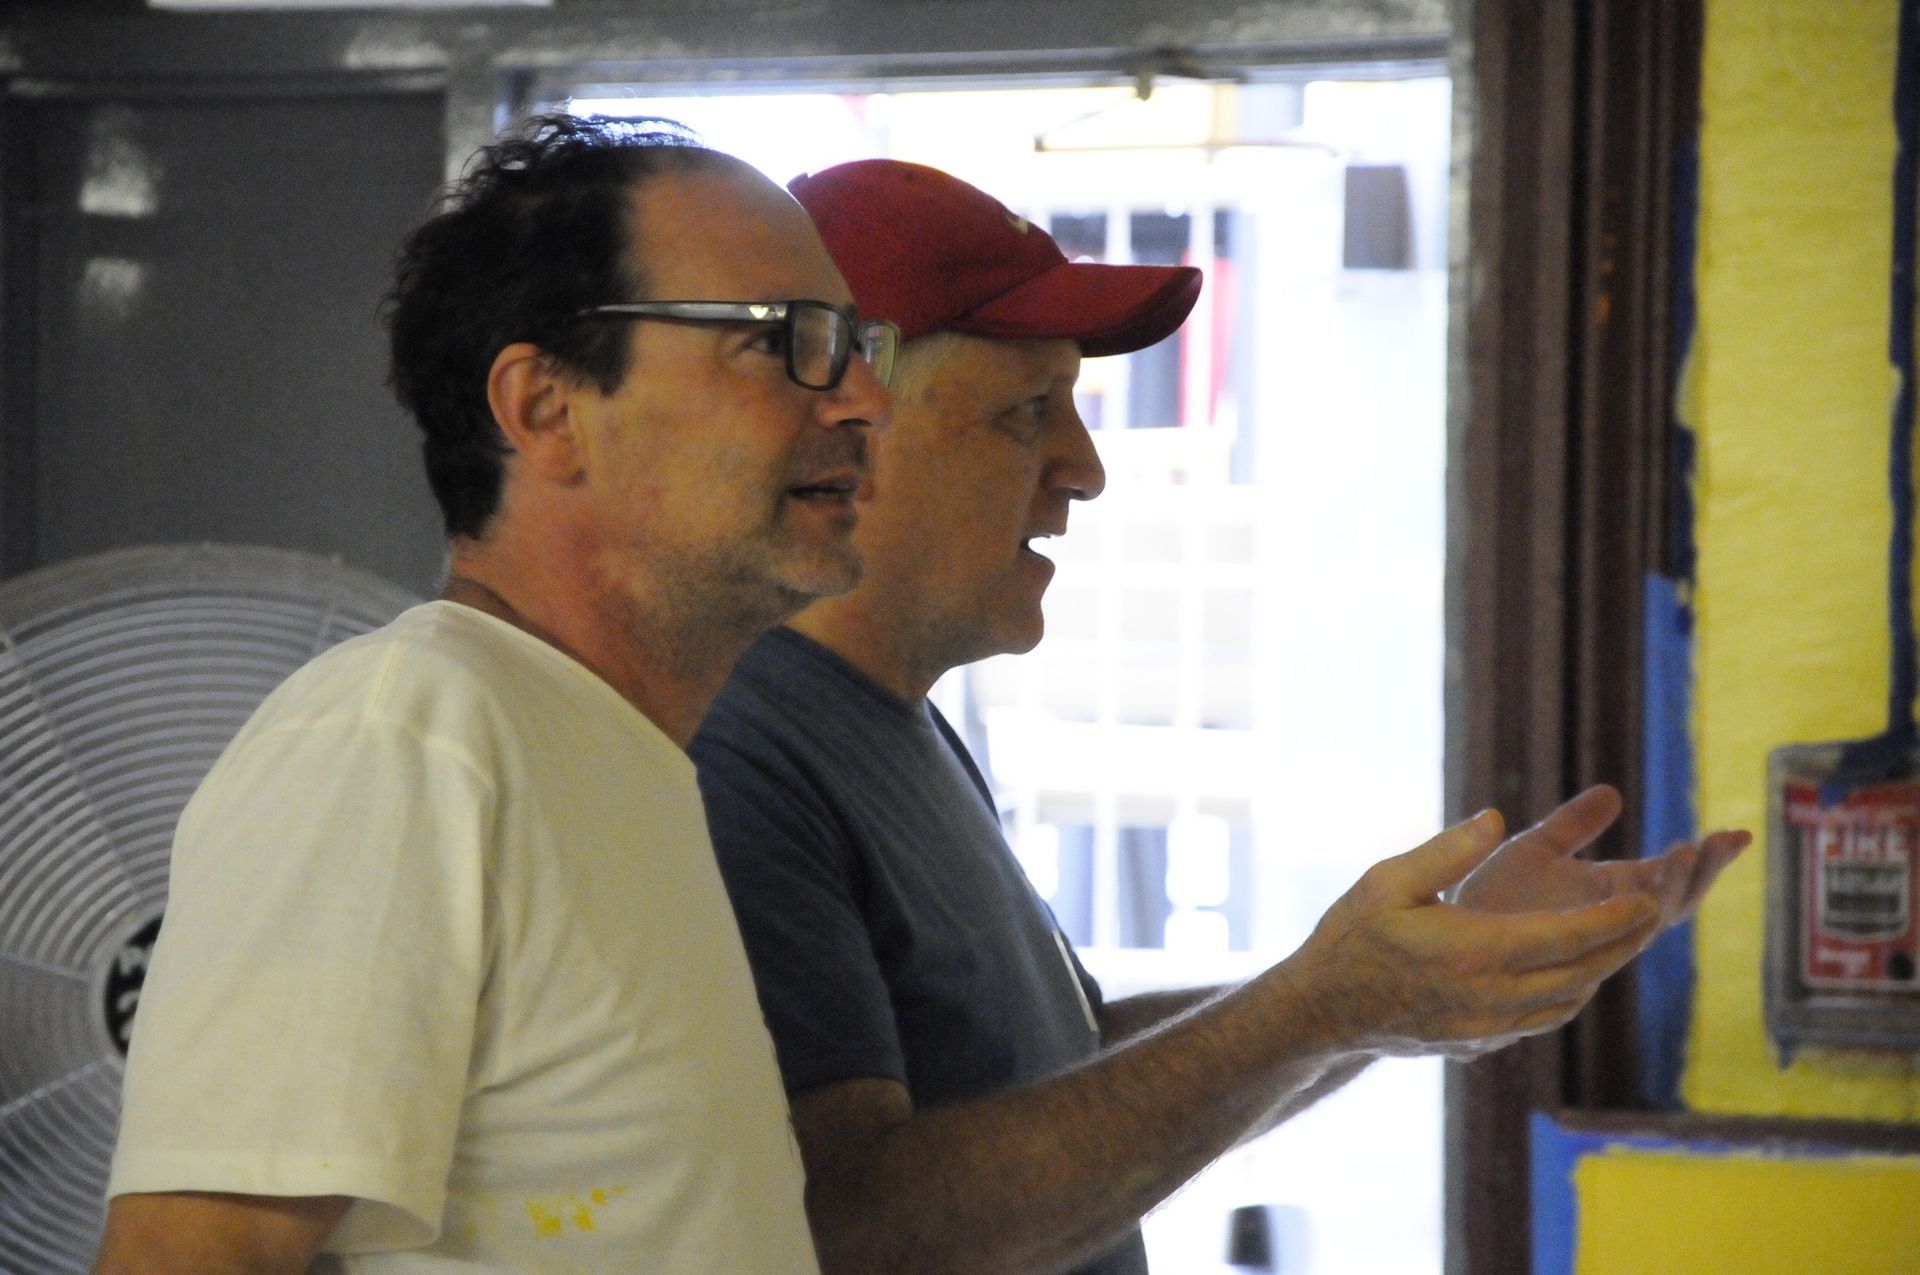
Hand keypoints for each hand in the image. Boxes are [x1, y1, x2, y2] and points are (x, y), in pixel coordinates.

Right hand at [1275, 809, 1661, 1059]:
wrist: (1323, 1010)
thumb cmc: (1351, 936)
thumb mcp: (1389, 880)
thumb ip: (1447, 851)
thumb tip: (1495, 819)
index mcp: (1475, 951)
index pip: (1568, 936)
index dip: (1615, 918)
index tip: (1651, 897)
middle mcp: (1490, 995)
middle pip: (1580, 971)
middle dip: (1622, 942)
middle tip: (1655, 913)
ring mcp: (1486, 1025)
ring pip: (1567, 1001)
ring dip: (1600, 972)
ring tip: (1623, 942)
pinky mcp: (1479, 1041)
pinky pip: (1542, 1020)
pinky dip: (1569, 996)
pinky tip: (1572, 977)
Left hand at [1452, 784, 1748, 930]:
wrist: (1441, 938)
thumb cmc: (1492, 896)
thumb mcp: (1535, 850)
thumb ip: (1573, 826)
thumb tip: (1613, 792)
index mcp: (1609, 894)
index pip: (1669, 878)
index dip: (1706, 860)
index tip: (1739, 833)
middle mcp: (1607, 923)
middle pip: (1671, 904)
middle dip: (1700, 874)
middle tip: (1722, 841)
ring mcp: (1587, 944)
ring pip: (1644, 926)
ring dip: (1669, 891)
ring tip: (1685, 852)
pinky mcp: (1562, 960)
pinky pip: (1605, 947)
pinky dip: (1628, 926)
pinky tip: (1640, 901)